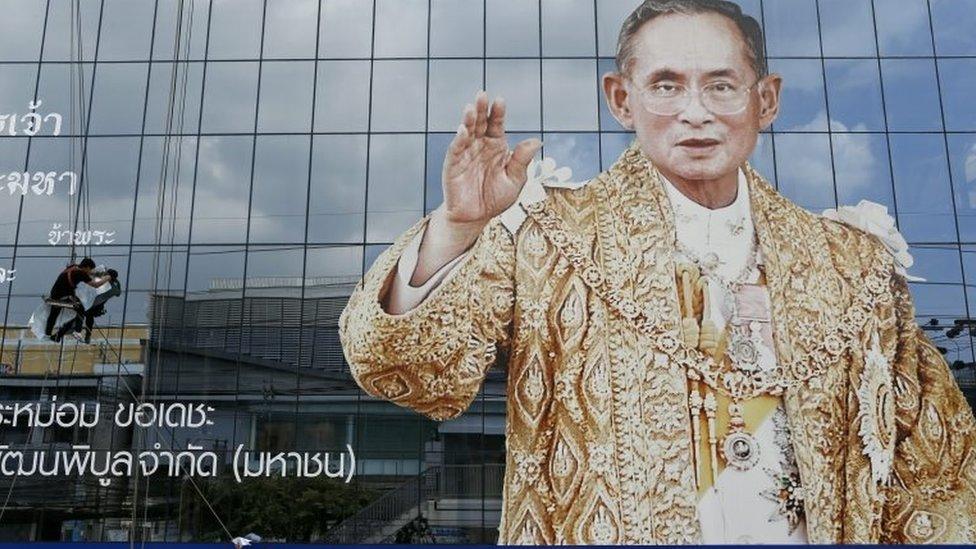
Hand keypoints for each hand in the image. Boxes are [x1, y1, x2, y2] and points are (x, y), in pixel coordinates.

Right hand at [440, 90, 541, 231]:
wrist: (475, 217)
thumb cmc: (496, 198)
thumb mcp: (515, 180)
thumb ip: (522, 160)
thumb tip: (537, 140)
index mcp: (496, 146)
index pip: (496, 124)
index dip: (498, 113)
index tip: (500, 100)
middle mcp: (480, 145)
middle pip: (480, 123)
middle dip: (481, 109)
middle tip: (482, 94)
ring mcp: (466, 153)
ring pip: (466, 132)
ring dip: (468, 120)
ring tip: (471, 107)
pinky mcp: (453, 164)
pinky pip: (456, 149)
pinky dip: (459, 139)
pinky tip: (463, 130)